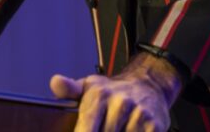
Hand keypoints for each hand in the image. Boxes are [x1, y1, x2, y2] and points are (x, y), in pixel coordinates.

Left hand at [50, 53, 182, 131]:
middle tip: (102, 129)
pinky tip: (127, 130)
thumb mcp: (89, 86)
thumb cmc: (112, 91)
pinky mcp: (155, 125)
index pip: (86, 130)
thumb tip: (55, 82)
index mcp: (100, 94)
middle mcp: (121, 103)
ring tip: (114, 129)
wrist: (148, 85)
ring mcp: (139, 115)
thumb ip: (69, 89)